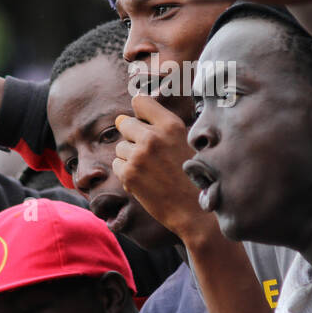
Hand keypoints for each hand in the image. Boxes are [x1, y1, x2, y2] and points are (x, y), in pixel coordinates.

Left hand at [113, 94, 202, 239]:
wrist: (194, 211)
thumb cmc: (191, 177)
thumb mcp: (183, 143)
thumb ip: (158, 128)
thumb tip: (120, 119)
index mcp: (171, 125)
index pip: (140, 101)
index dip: (139, 112)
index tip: (143, 121)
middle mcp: (153, 137)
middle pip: (125, 124)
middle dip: (132, 137)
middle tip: (149, 155)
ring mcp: (139, 155)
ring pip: (120, 147)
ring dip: (129, 158)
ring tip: (150, 171)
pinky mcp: (129, 174)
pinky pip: (117, 165)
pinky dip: (127, 173)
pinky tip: (145, 182)